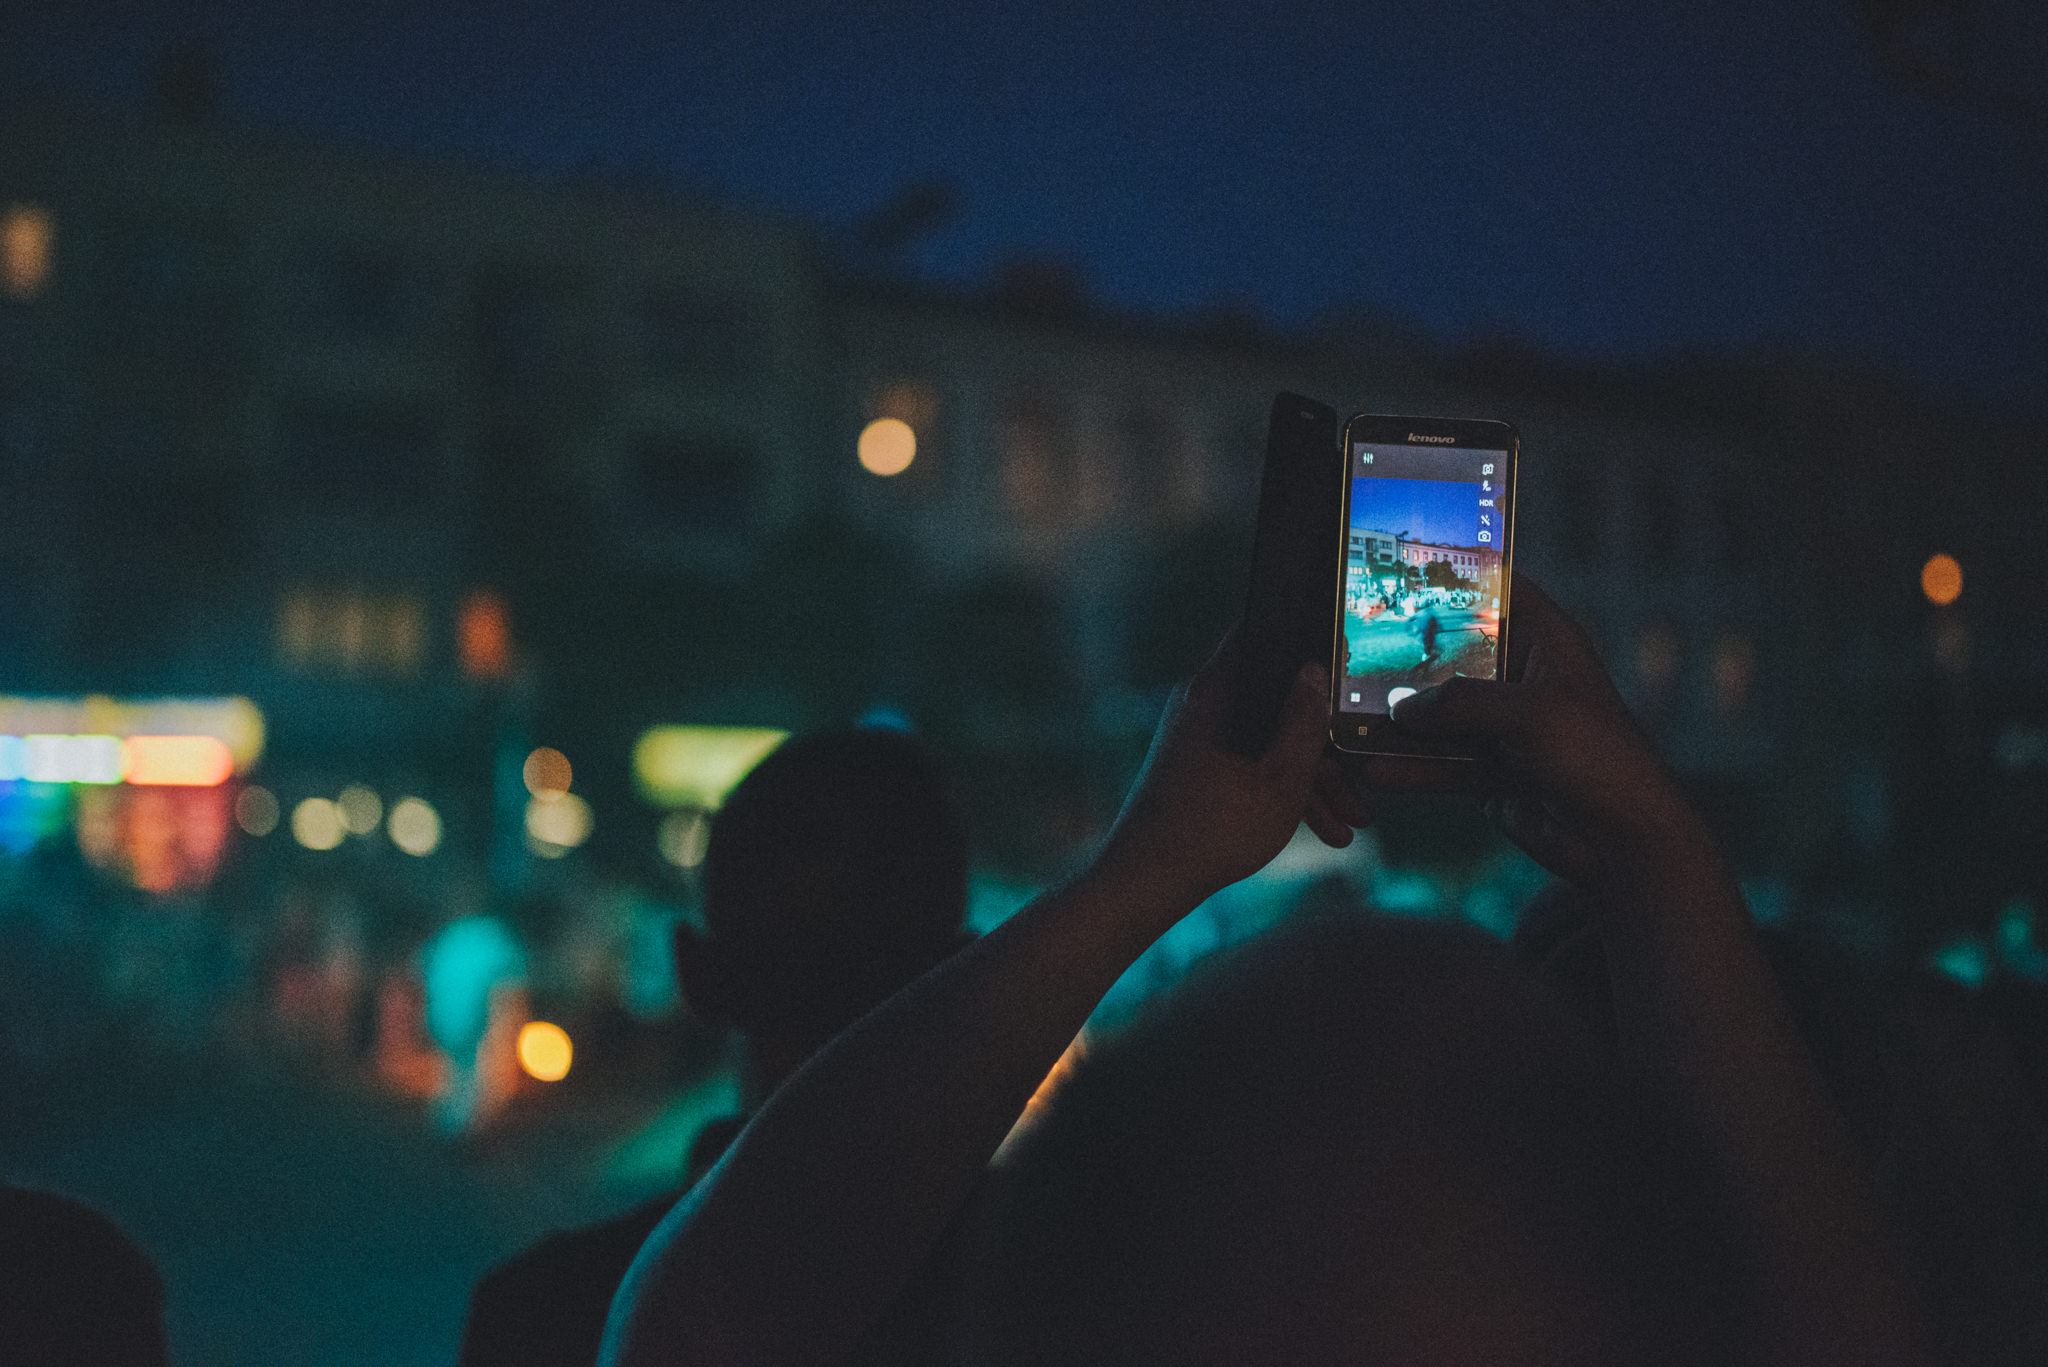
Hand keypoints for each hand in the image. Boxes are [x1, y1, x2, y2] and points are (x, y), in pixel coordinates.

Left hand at [1099, 633, 1356, 905]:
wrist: (1145, 881)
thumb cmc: (1213, 830)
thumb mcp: (1281, 779)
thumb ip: (1304, 721)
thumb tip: (1314, 670)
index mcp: (1217, 690)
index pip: (1261, 634)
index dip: (1305, 638)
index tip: (1346, 660)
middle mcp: (1202, 703)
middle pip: (1275, 700)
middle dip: (1324, 743)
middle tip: (1364, 780)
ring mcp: (1196, 735)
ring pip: (1266, 739)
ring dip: (1311, 778)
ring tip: (1352, 823)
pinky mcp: (1194, 765)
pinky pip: (1248, 762)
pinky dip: (1281, 789)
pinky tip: (1323, 831)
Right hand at [1365, 575, 1706, 887]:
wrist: (1624, 842)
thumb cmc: (1599, 758)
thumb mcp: (1529, 714)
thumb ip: (1461, 702)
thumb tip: (1403, 706)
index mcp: (1548, 643)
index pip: (1501, 590)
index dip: (1460, 575)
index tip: (1408, 568)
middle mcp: (1523, 678)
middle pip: (1455, 653)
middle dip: (1409, 655)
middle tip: (1355, 647)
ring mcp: (1504, 726)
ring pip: (1440, 714)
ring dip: (1400, 722)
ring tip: (1350, 719)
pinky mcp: (1491, 770)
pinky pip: (1441, 763)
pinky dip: (1411, 769)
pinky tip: (1376, 773)